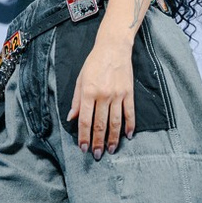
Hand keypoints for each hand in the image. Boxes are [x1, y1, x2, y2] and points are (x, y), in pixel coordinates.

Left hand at [69, 36, 135, 156]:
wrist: (113, 48)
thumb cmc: (94, 62)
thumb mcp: (80, 79)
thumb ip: (76, 100)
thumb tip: (71, 118)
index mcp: (88, 92)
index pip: (85, 120)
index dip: (84, 137)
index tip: (83, 148)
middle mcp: (103, 96)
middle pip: (100, 125)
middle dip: (98, 142)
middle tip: (97, 155)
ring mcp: (118, 95)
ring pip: (115, 122)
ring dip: (113, 139)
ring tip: (111, 150)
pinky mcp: (129, 93)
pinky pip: (130, 113)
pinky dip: (130, 126)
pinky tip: (128, 136)